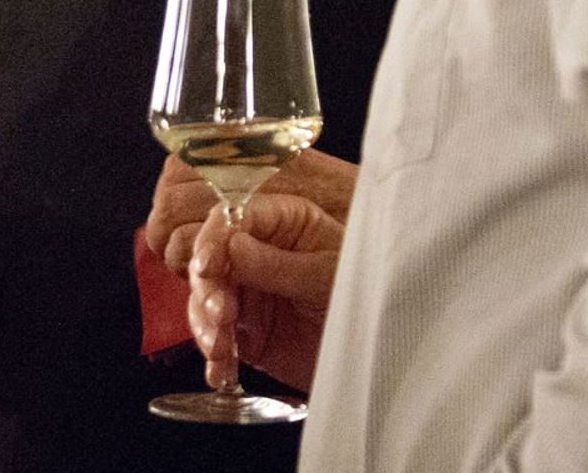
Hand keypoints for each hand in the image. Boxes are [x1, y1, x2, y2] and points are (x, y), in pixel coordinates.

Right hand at [143, 149, 354, 391]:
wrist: (382, 351)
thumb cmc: (367, 297)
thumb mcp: (327, 275)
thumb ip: (279, 263)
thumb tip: (230, 245)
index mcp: (281, 222)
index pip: (232, 218)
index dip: (212, 239)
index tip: (207, 266)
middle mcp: (257, 252)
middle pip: (209, 258)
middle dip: (206, 287)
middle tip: (219, 314)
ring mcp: (248, 290)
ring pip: (204, 298)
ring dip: (205, 324)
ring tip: (221, 348)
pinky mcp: (245, 329)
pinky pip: (215, 337)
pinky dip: (213, 355)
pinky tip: (221, 370)